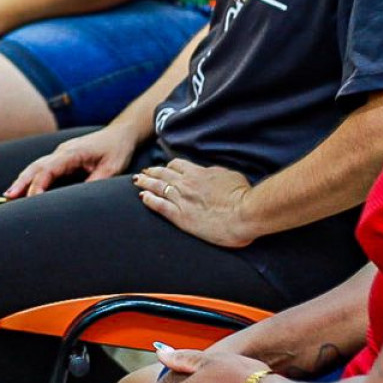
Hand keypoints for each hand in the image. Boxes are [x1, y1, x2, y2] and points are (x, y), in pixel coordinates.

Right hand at [6, 124, 140, 197]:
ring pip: (36, 167)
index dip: (38, 186)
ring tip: (8, 196)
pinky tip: (24, 189)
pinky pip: (43, 168)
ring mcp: (61, 154)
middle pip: (35, 167)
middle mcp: (62, 151)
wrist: (121, 133)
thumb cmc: (117, 149)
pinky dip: (31, 178)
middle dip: (21, 182)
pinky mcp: (63, 158)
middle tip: (6, 198)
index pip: (48, 170)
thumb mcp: (111, 169)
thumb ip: (94, 183)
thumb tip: (77, 200)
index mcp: (72, 153)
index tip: (31, 201)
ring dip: (22, 180)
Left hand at [133, 159, 256, 247]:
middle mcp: (187, 183)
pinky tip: (142, 197)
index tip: (164, 168)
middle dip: (151, 172)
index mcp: (199, 172)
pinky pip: (159, 205)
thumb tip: (210, 174)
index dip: (168, 166)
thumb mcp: (230, 176)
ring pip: (157, 187)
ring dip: (145, 182)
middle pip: (163, 173)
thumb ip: (215, 174)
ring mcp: (182, 199)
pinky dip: (149, 200)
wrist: (245, 212)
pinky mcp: (181, 216)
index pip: (177, 165)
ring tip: (137, 181)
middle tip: (143, 172)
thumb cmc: (243, 195)